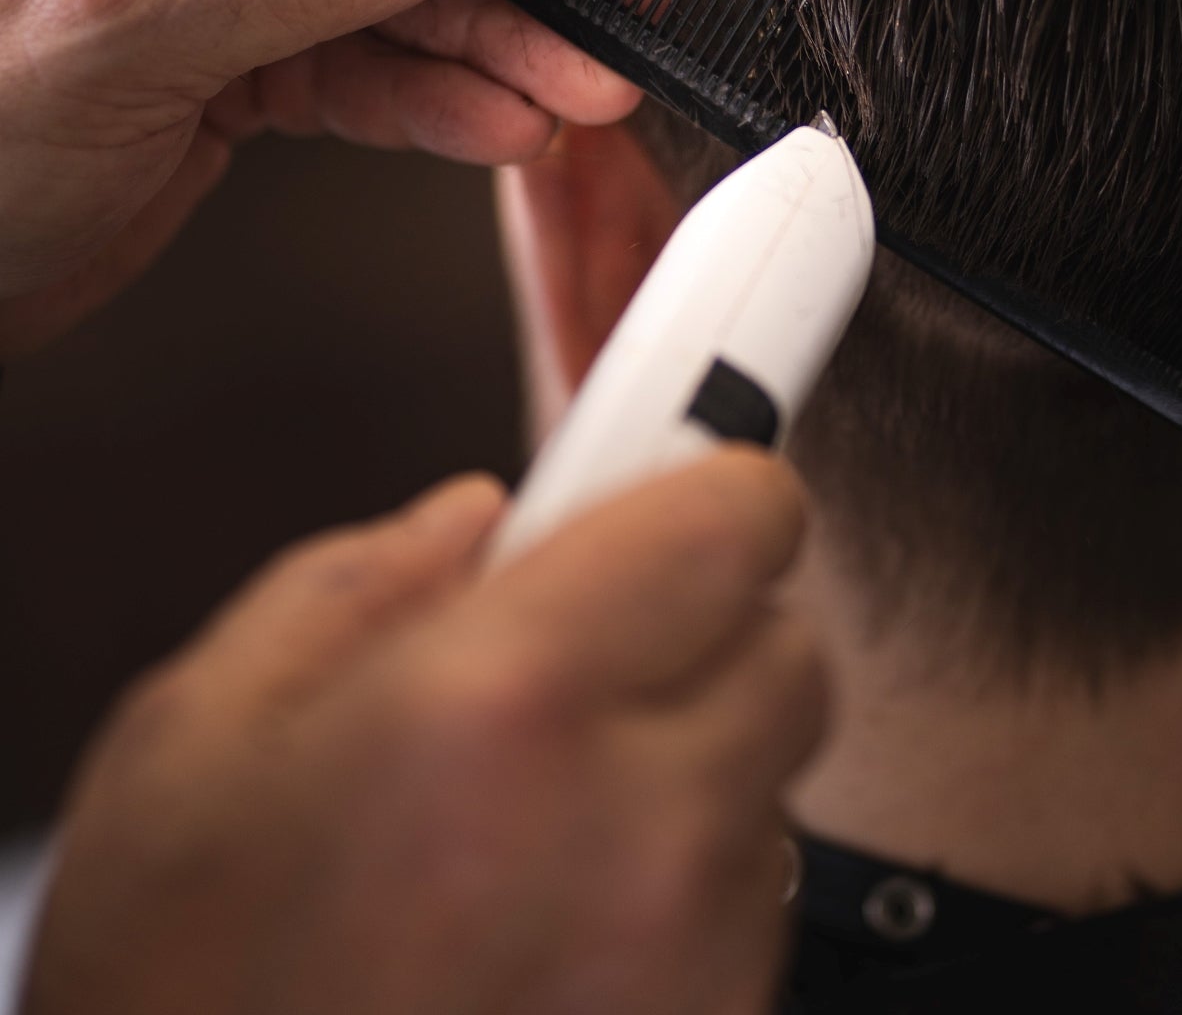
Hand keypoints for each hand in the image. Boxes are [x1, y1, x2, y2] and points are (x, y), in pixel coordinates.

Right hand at [21, 450, 827, 1014]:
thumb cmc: (182, 1000)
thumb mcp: (192, 742)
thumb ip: (350, 582)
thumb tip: (473, 519)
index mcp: (498, 705)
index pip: (733, 511)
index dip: (712, 470)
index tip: (723, 432)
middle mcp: (634, 830)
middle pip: (789, 636)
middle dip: (700, 618)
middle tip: (593, 644)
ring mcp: (693, 955)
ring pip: (780, 773)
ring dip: (695, 756)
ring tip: (549, 808)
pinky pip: (760, 902)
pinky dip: (693, 877)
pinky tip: (566, 907)